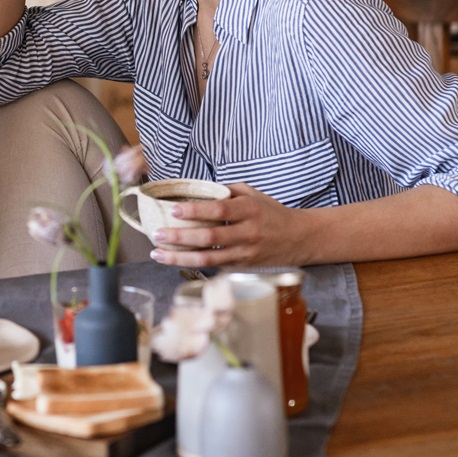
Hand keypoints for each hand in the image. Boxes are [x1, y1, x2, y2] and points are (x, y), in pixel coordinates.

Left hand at [146, 183, 310, 266]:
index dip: (195, 210)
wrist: (299, 238)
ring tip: (159, 254)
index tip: (174, 210)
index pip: (219, 210)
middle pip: (210, 237)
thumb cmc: (271, 213)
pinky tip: (176, 260)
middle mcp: (248, 233)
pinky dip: (194, 264)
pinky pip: (215, 266)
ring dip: (180, 257)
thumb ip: (225, 192)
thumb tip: (195, 189)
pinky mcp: (243, 267)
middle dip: (180, 237)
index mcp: (249, 210)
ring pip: (209, 258)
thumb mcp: (252, 194)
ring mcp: (245, 253)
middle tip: (158, 234)